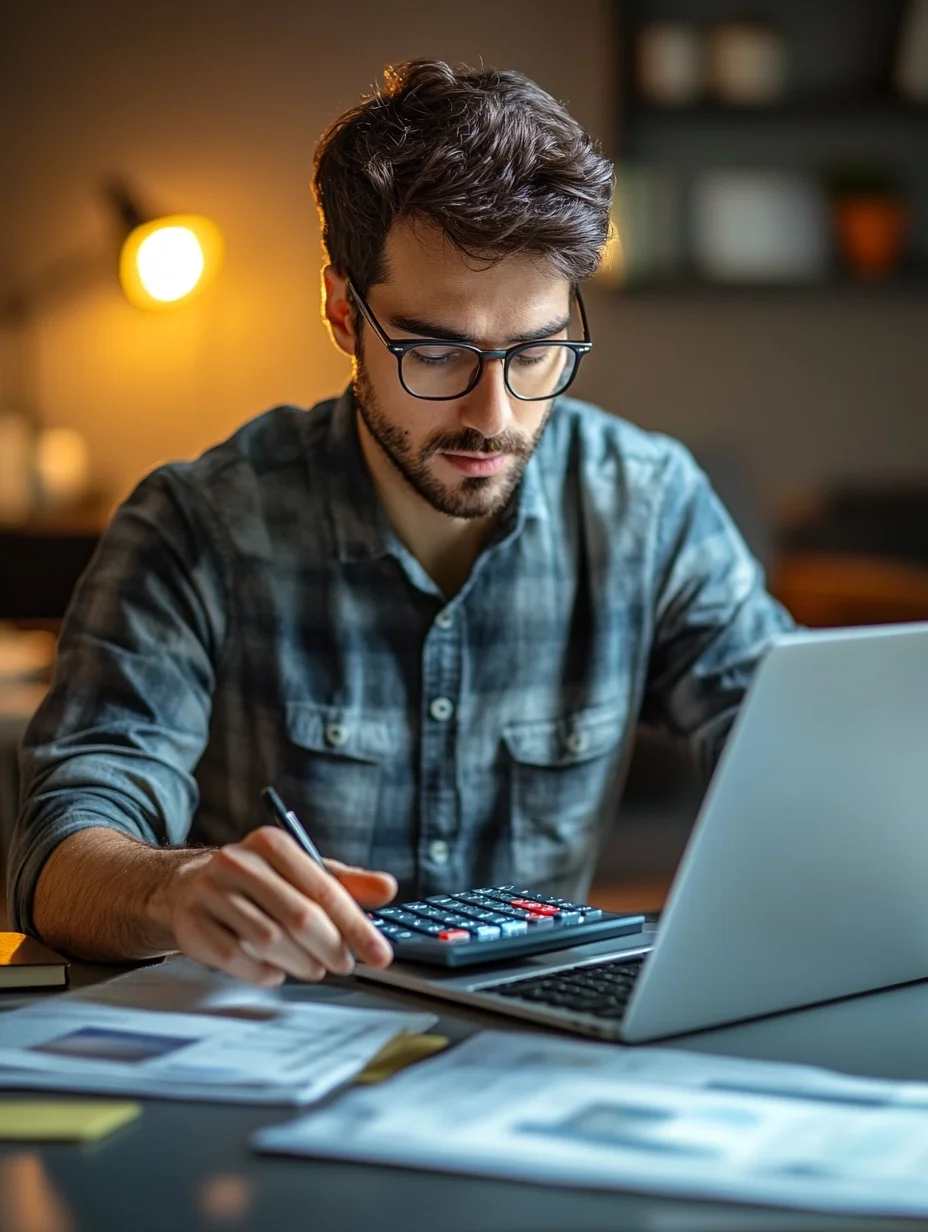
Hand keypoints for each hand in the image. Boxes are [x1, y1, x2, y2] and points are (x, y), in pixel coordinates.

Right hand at [164, 827, 396, 986]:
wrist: (183, 886)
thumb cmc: (255, 881)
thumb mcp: (299, 871)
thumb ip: (344, 882)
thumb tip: (388, 888)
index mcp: (271, 844)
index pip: (323, 889)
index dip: (356, 926)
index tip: (379, 954)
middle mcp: (238, 862)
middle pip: (299, 916)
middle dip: (331, 948)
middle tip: (344, 964)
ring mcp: (211, 893)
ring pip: (269, 941)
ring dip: (300, 963)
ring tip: (313, 968)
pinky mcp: (192, 924)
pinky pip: (236, 959)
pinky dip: (263, 973)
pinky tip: (276, 971)